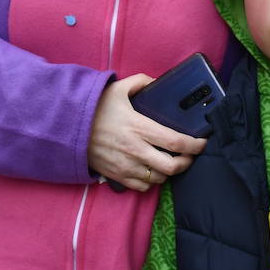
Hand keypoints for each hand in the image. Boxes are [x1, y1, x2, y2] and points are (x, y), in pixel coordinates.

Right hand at [88, 74, 207, 192]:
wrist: (67, 128)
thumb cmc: (94, 108)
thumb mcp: (117, 88)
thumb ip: (141, 82)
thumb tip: (157, 82)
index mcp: (139, 127)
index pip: (175, 142)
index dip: (195, 145)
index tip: (203, 142)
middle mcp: (135, 149)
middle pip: (171, 166)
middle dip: (186, 163)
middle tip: (189, 155)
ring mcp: (125, 165)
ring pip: (158, 178)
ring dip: (168, 172)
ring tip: (171, 162)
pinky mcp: (116, 176)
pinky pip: (141, 187)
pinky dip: (150, 182)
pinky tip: (151, 170)